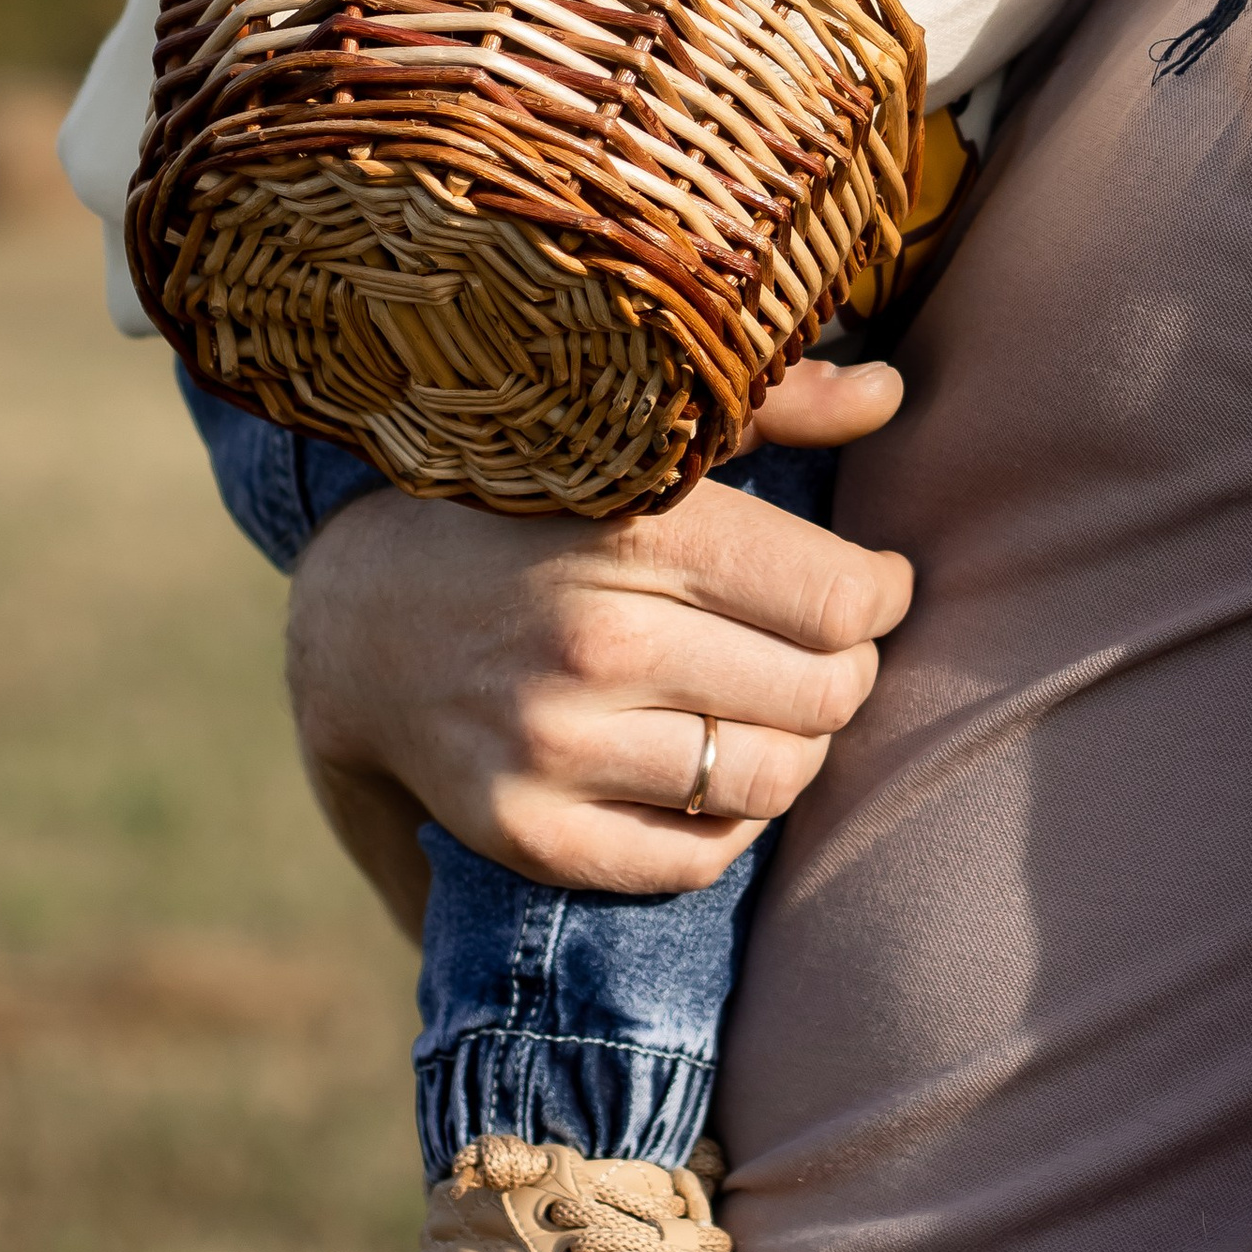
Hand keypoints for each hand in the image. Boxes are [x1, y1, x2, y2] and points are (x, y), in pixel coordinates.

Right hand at [287, 355, 913, 897]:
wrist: (357, 618)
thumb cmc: (525, 510)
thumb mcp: (629, 439)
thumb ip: (771, 408)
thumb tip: (894, 393)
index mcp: (633, 529)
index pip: (841, 597)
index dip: (881, 594)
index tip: (872, 581)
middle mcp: (595, 640)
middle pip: (822, 692)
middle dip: (848, 670)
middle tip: (827, 649)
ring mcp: (554, 746)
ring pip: (772, 781)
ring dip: (801, 748)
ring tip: (778, 707)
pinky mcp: (527, 830)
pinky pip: (696, 858)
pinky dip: (731, 821)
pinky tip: (712, 766)